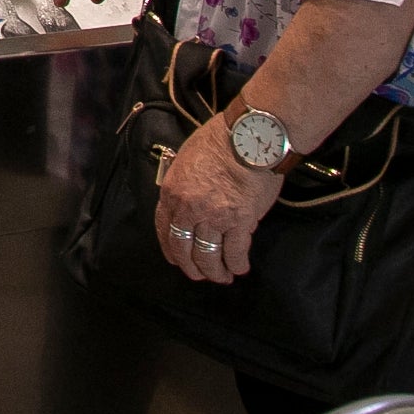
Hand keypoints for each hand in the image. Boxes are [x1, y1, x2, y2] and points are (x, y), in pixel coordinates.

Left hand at [152, 112, 283, 284]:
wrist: (249, 137)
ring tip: (223, 276)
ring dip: (215, 272)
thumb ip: (184, 182)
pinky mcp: (239, 223)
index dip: (171, 249)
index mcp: (172, 192)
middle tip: (201, 274)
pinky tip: (240, 267)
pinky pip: (234, 253)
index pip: (164, 229)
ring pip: (208, 257)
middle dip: (192, 267)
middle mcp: (189, 209)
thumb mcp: (188, 157)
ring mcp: (214, 218)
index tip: (176, 258)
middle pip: (184, 249)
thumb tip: (189, 197)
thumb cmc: (221, 140)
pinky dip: (237, 264)